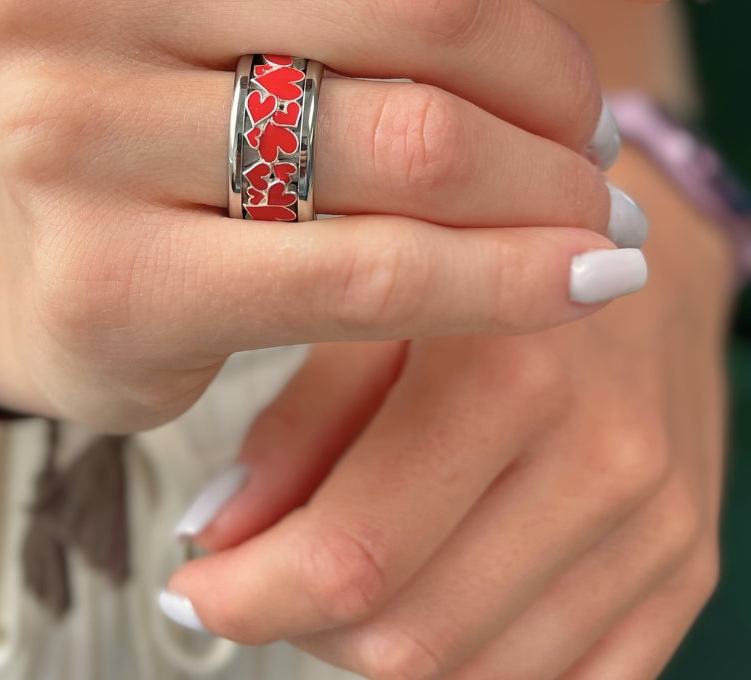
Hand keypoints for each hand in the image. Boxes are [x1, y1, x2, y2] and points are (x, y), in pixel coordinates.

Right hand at [0, 0, 717, 432]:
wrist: (56, 260)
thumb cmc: (160, 86)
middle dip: (553, 63)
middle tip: (596, 123)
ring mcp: (64, 137)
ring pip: (410, 140)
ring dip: (547, 179)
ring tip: (588, 202)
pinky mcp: (110, 286)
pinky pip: (372, 277)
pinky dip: (509, 280)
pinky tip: (583, 280)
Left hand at [163, 146, 734, 678]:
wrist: (649, 242)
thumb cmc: (491, 252)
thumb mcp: (382, 301)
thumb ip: (301, 419)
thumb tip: (219, 532)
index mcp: (510, 370)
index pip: (358, 552)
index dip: (250, 594)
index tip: (192, 586)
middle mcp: (600, 461)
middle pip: (408, 637)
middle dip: (297, 623)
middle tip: (251, 576)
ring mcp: (657, 529)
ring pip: (471, 674)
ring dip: (370, 644)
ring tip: (331, 572)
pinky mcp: (687, 570)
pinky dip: (463, 660)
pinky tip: (419, 595)